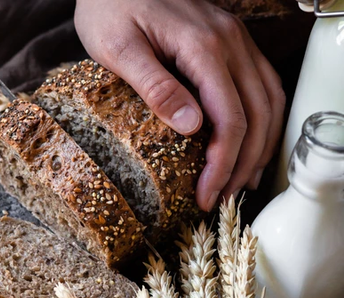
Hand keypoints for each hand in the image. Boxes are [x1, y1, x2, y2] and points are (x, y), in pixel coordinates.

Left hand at [75, 0, 285, 210]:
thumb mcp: (119, 48)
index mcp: (203, 47)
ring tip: (243, 181)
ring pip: (269, 101)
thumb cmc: (110, 8)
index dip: (222, 164)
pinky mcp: (229, 44)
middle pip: (257, 114)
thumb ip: (155, 85)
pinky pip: (261, 85)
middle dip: (243, 164)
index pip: (229, 118)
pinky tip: (250, 142)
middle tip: (223, 198)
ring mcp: (235, 41)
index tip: (207, 195)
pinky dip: (262, 120)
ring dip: (260, 146)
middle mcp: (230, 43)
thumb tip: (191, 127)